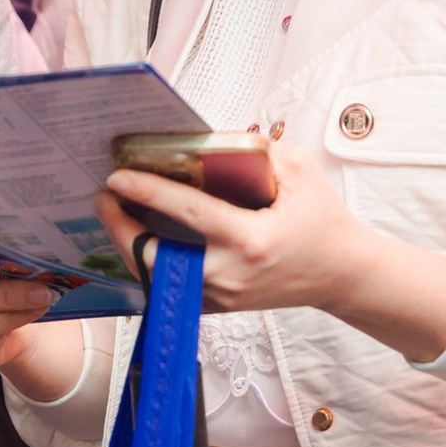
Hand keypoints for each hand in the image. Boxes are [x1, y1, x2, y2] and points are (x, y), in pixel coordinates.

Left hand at [97, 139, 363, 314]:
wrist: (342, 274)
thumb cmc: (323, 221)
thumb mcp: (301, 172)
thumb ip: (257, 150)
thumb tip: (207, 140)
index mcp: (252, 240)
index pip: (187, 213)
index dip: (148, 193)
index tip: (118, 176)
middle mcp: (231, 274)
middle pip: (156, 256)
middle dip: (120, 227)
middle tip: (103, 196)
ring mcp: (222, 296)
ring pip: (156, 277)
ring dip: (129, 245)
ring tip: (114, 212)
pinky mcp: (219, 306)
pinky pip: (170, 287)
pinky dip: (148, 263)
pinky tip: (136, 237)